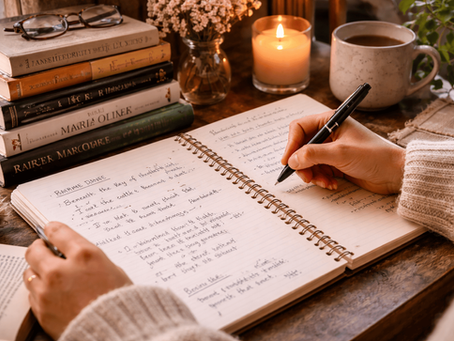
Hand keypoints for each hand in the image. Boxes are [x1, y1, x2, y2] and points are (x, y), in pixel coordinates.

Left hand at [23, 221, 131, 339]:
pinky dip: (39, 291)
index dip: (53, 229)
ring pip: (29, 272)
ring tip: (48, 273)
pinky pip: (32, 294)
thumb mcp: (112, 268)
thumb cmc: (119, 300)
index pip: (58, 232)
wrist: (114, 329)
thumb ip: (90, 258)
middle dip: (39, 248)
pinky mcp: (41, 310)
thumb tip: (76, 254)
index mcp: (84, 255)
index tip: (51, 229)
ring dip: (37, 270)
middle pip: (35, 250)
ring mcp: (48, 291)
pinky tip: (52, 292)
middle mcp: (61, 270)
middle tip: (43, 249)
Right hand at [281, 110, 404, 193]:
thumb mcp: (340, 153)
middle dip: (302, 164)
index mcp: (331, 121)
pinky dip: (321, 179)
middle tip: (307, 177)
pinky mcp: (335, 164)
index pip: (299, 128)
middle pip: (301, 147)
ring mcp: (331, 150)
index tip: (287, 161)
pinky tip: (332, 184)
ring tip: (324, 182)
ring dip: (313, 175)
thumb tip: (292, 160)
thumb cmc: (374, 156)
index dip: (291, 145)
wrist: (395, 173)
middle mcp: (329, 133)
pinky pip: (318, 171)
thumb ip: (312, 155)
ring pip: (308, 162)